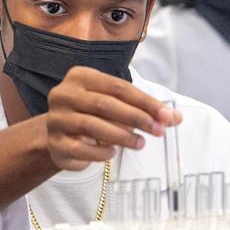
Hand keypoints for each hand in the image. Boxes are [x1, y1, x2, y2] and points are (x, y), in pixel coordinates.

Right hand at [45, 67, 180, 171]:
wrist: (58, 134)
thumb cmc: (91, 114)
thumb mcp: (114, 105)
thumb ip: (141, 108)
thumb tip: (174, 118)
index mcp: (80, 76)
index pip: (118, 87)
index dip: (145, 102)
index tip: (167, 116)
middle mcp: (64, 94)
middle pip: (105, 104)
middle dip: (136, 118)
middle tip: (158, 130)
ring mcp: (57, 118)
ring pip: (92, 125)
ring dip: (121, 136)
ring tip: (140, 143)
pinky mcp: (55, 142)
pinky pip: (81, 149)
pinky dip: (101, 152)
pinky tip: (113, 153)